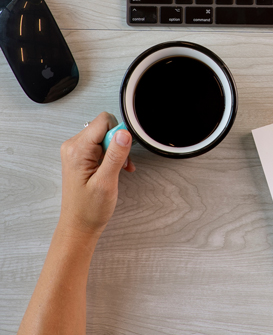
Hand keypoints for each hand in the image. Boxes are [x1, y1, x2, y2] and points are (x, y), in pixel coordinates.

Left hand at [58, 112, 135, 237]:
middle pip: (105, 127)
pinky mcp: (81, 156)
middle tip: (120, 163)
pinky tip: (114, 168)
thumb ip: (116, 155)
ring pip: (105, 136)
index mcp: (77, 150)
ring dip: (116, 150)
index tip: (122, 151)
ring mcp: (77, 151)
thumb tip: (124, 133)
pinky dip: (112, 154)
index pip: (104, 121)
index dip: (119, 134)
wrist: (79, 226)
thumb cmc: (89, 210)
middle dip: (118, 143)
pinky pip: (101, 144)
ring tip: (117, 168)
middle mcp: (74, 146)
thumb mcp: (106, 182)